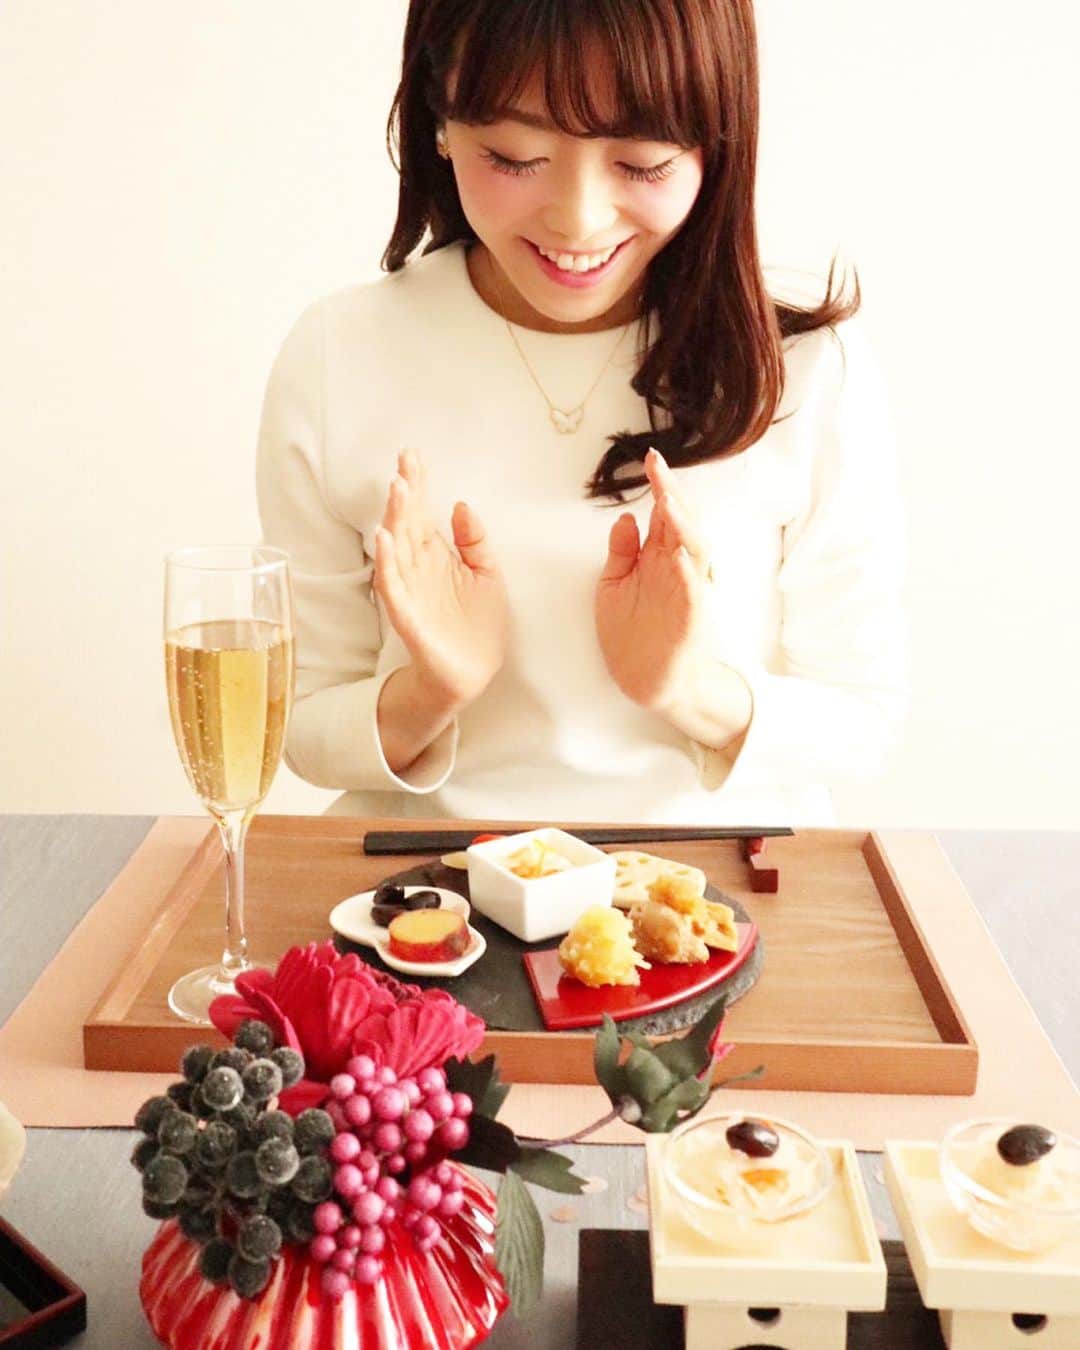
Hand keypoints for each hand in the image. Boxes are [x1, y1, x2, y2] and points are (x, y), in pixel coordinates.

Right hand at [374, 450, 508, 705]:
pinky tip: (384, 539)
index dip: (419, 484)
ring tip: (397, 489)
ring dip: (395, 518)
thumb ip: (476, 541)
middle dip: (405, 493)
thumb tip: (461, 504)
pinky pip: (393, 586)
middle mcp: (418, 567)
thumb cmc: (478, 623)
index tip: (414, 455)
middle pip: (407, 523)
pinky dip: (386, 562)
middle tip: (404, 463)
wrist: (473, 672)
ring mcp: (410, 590)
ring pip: (397, 548)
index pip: (423, 513)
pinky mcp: (408, 615)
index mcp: (437, 555)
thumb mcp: (487, 574)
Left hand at [595, 448, 711, 712]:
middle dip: (672, 495)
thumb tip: (626, 516)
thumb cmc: (632, 634)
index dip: (660, 485)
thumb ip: (622, 552)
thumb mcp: (614, 585)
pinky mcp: (691, 619)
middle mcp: (678, 569)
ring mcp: (688, 592)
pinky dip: (689, 575)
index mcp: (659, 558)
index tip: (651, 458)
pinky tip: (679, 557)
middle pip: (682, 523)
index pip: (663, 513)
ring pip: (695, 551)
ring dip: (684, 527)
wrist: (646, 680)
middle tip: (659, 468)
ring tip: (668, 502)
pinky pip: (694, 593)